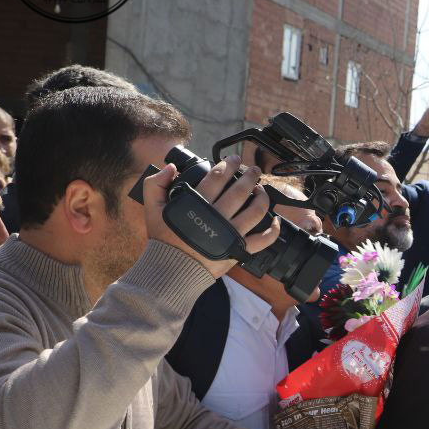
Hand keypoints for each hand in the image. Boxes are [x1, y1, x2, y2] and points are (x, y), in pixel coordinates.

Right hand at [142, 156, 279, 277]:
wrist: (171, 269)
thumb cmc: (164, 238)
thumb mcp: (152, 208)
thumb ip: (155, 184)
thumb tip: (171, 168)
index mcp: (198, 203)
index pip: (218, 177)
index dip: (228, 165)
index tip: (233, 160)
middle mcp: (218, 216)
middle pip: (241, 190)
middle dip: (250, 176)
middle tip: (254, 170)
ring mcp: (231, 233)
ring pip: (256, 211)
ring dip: (263, 197)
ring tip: (262, 190)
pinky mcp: (238, 249)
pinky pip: (262, 240)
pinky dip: (273, 231)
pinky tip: (276, 221)